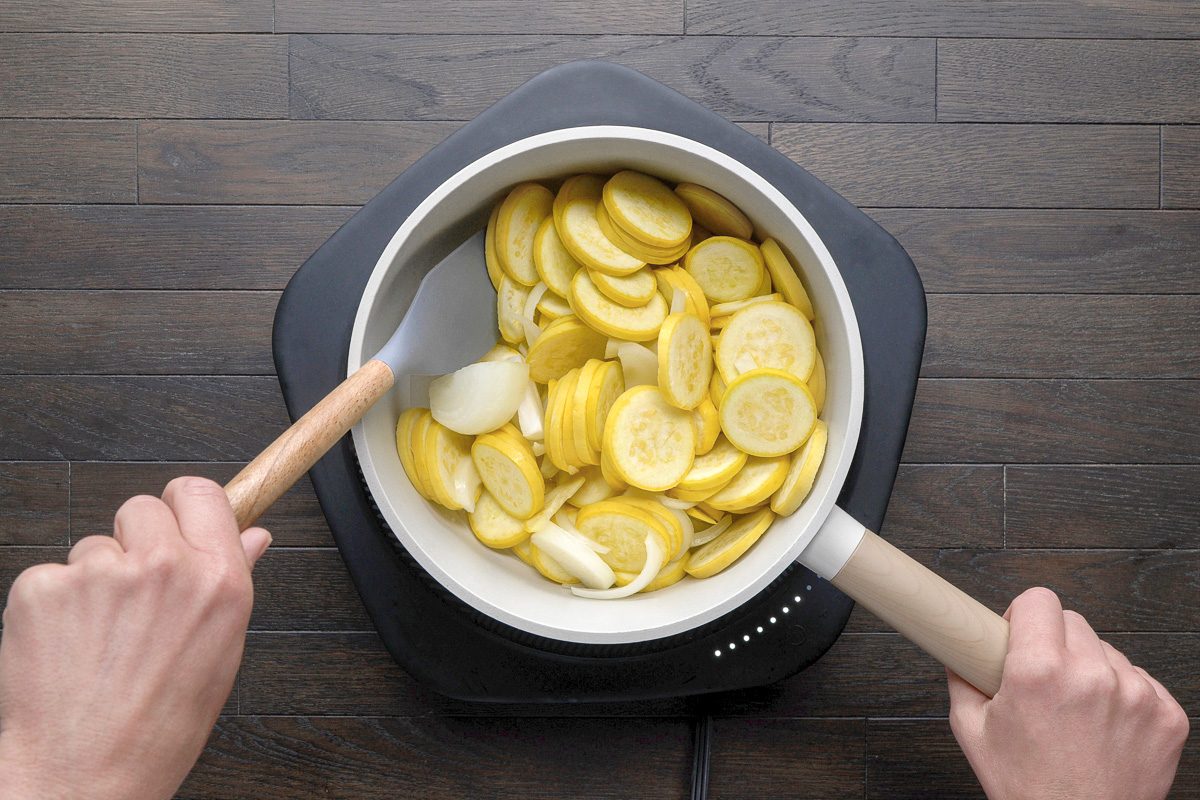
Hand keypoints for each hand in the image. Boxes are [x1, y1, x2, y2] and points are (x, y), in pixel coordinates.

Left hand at [0, 477, 270, 799]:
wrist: (84, 776)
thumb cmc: (158, 727)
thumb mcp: (221, 652)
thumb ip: (232, 580)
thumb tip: (252, 536)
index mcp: (217, 580)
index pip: (201, 493)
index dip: (185, 508)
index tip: (178, 522)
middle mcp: (164, 567)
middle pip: (142, 507)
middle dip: (136, 541)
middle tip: (133, 596)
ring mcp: (100, 573)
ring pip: (93, 545)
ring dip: (93, 579)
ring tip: (99, 638)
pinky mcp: (44, 587)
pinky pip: (49, 574)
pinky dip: (52, 605)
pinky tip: (66, 646)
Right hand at [947, 587, 1189, 799]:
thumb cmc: (1027, 788)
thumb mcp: (971, 732)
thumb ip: (963, 678)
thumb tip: (961, 649)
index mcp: (1038, 672)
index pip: (1038, 600)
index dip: (1023, 614)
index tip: (1020, 633)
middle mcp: (1091, 676)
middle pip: (1073, 622)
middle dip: (1055, 643)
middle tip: (1044, 680)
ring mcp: (1136, 695)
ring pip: (1108, 651)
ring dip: (1091, 670)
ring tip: (1077, 711)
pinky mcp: (1167, 716)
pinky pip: (1142, 681)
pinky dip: (1124, 696)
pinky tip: (1105, 725)